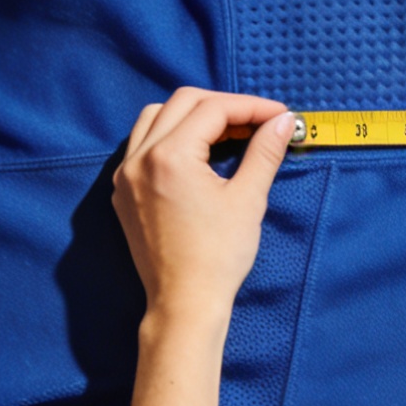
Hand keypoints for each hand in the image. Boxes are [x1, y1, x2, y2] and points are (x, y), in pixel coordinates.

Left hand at [111, 88, 293, 332]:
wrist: (184, 302)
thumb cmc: (218, 257)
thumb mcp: (247, 199)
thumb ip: (264, 152)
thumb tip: (282, 122)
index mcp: (170, 156)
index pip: (213, 109)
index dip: (251, 107)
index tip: (278, 116)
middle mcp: (140, 158)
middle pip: (183, 102)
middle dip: (224, 106)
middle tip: (257, 122)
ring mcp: (126, 175)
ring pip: (156, 117)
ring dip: (193, 115)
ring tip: (227, 133)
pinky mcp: (123, 192)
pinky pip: (142, 145)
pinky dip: (170, 136)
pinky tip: (197, 153)